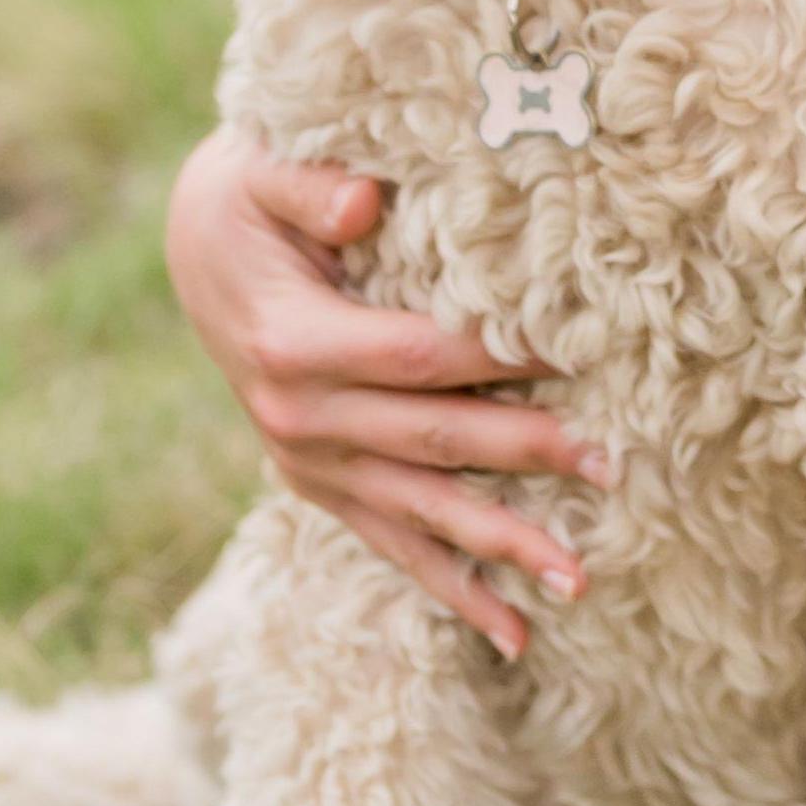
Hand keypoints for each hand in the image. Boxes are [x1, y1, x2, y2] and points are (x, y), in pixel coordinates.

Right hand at [163, 127, 612, 656]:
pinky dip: (454, 588)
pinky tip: (514, 634)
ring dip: (503, 545)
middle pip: (436, 440)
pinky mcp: (321, 484)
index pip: (420, 358)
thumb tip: (362, 199)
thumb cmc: (247, 200)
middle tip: (612, 465)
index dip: (500, 358)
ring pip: (424, 512)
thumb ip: (311, 185)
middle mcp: (299, 418)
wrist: (194, 249)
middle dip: (528, 452)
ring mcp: (309, 463)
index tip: (580, 358)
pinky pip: (395, 542)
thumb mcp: (261, 170)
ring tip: (579, 579)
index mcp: (294, 346)